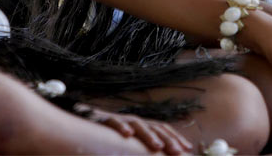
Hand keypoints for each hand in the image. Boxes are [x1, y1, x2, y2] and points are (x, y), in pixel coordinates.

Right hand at [74, 104, 191, 153]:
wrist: (84, 121)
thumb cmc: (109, 136)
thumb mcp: (129, 143)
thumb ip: (142, 148)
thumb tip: (160, 153)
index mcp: (142, 126)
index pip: (163, 129)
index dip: (176, 138)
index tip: (188, 149)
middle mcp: (134, 121)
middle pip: (155, 127)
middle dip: (167, 139)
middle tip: (178, 151)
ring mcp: (121, 120)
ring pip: (138, 124)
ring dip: (148, 135)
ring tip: (157, 146)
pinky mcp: (104, 120)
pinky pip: (114, 122)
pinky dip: (121, 127)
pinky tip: (127, 134)